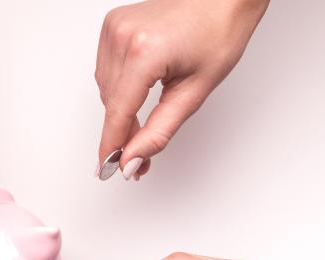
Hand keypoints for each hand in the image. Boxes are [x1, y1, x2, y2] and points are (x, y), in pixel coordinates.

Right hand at [95, 0, 267, 179]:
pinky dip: (118, 86)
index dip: (112, 145)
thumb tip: (132, 160)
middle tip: (137, 157)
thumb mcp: (194, 92)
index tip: (107, 169)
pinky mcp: (111, 25)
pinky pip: (105, 69)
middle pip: (111, 103)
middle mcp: (123, 37)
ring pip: (105, 89)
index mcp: (145, 52)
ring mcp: (114, 28)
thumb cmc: (219, 33)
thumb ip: (159, 132)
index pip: (119, 112)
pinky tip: (138, 89)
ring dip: (120, 109)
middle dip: (122, 132)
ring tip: (143, 120)